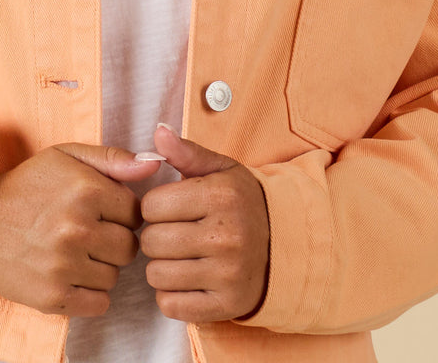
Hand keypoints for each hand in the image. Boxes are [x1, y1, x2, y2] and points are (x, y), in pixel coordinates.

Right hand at [0, 143, 162, 316]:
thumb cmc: (27, 185)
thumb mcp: (66, 156)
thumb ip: (113, 158)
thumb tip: (154, 164)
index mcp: (86, 190)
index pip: (136, 213)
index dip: (120, 212)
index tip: (101, 211)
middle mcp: (77, 228)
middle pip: (129, 248)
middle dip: (113, 240)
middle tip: (88, 233)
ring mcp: (64, 265)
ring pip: (114, 277)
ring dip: (100, 267)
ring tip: (73, 251)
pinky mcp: (52, 296)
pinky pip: (99, 304)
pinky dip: (90, 294)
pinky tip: (71, 274)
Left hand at [140, 124, 270, 322]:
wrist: (285, 245)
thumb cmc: (242, 203)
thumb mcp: (221, 170)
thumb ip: (186, 151)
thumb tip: (158, 131)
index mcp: (221, 196)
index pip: (151, 205)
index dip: (154, 206)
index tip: (170, 208)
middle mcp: (226, 236)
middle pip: (151, 241)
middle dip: (156, 235)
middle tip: (175, 232)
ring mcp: (228, 274)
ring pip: (156, 274)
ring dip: (161, 266)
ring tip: (181, 255)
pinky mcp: (227, 305)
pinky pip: (170, 305)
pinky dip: (171, 294)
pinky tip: (187, 278)